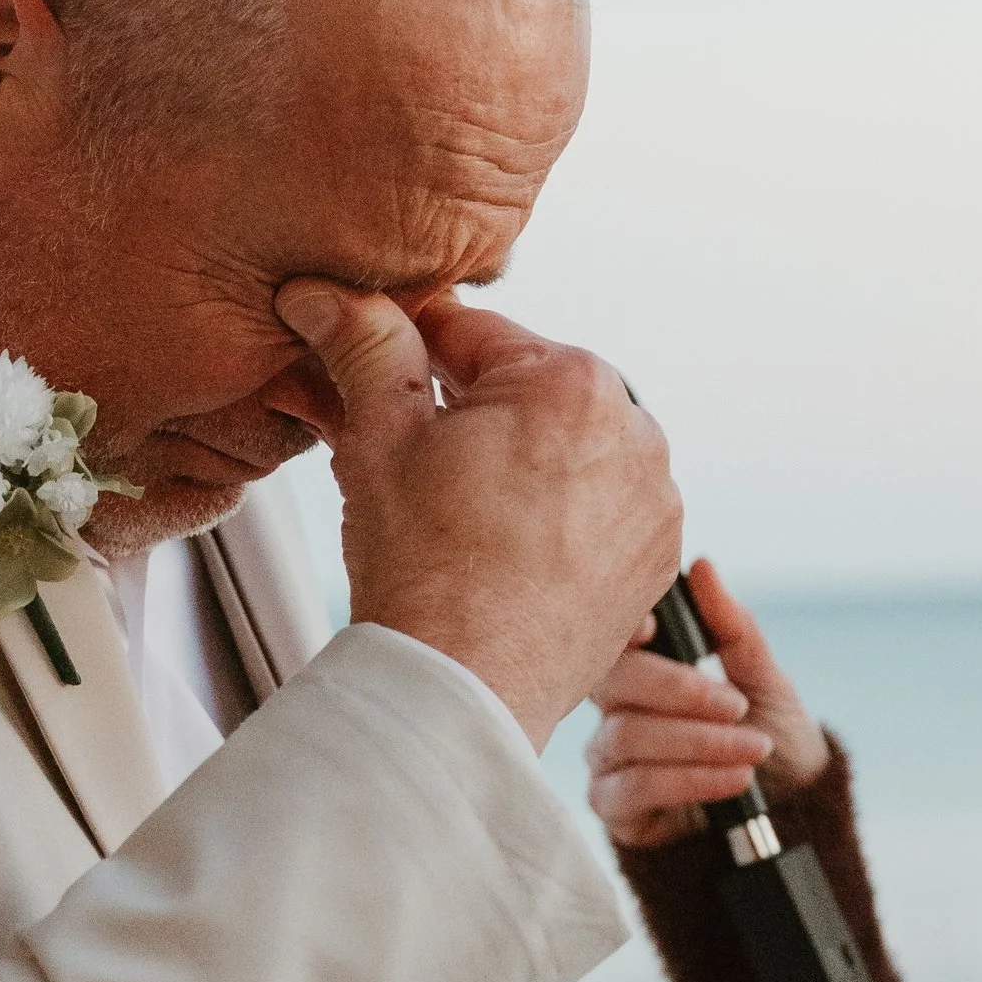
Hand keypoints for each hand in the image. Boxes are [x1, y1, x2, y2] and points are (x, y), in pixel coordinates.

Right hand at [272, 283, 683, 748]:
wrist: (465, 688)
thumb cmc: (423, 567)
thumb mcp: (377, 438)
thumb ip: (363, 346)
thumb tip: (326, 292)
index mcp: (571, 379)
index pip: (469, 333)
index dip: (405, 351)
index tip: (369, 371)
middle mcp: (635, 429)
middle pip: (525, 390)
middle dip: (464, 411)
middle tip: (407, 457)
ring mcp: (654, 497)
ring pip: (564, 447)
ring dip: (513, 460)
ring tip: (454, 511)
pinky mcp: (654, 556)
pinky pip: (597, 506)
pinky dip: (555, 513)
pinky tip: (502, 546)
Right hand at [586, 553, 829, 848]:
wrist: (792, 808)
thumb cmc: (774, 734)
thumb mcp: (765, 678)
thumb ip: (732, 626)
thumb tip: (702, 566)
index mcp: (645, 668)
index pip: (611, 639)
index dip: (621, 630)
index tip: (654, 630)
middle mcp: (616, 708)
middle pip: (612, 684)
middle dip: (678, 691)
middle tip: (737, 705)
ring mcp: (609, 756)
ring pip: (626, 736)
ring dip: (698, 741)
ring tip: (752, 748)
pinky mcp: (613, 805)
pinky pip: (632, 787)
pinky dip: (689, 780)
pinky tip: (733, 779)